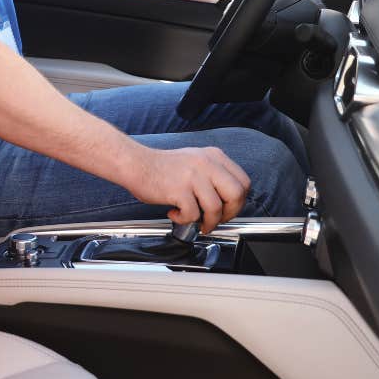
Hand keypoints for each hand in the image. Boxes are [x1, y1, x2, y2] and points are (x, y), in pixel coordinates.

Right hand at [127, 146, 250, 232]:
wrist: (136, 164)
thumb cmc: (162, 167)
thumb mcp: (195, 161)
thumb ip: (213, 174)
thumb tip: (228, 201)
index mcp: (214, 156)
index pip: (243, 181)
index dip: (239, 201)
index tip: (228, 209)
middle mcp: (206, 163)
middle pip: (236, 194)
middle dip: (230, 213)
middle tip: (217, 219)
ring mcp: (193, 176)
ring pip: (216, 208)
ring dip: (208, 221)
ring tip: (196, 222)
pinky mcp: (179, 189)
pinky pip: (193, 214)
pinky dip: (185, 220)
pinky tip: (175, 213)